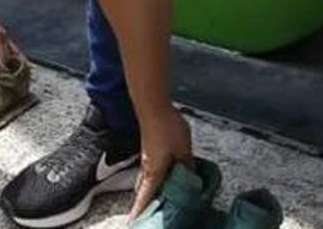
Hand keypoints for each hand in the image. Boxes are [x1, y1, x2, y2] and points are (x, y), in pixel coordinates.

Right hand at [128, 105, 192, 222]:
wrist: (153, 106)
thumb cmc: (167, 128)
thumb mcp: (184, 151)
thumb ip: (186, 167)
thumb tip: (190, 181)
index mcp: (154, 173)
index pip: (145, 197)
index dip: (139, 212)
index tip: (132, 223)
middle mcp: (147, 168)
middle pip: (142, 191)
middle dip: (142, 204)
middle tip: (143, 215)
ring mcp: (146, 158)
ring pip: (144, 181)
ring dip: (147, 191)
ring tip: (153, 201)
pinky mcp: (149, 150)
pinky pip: (149, 171)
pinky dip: (152, 180)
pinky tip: (161, 178)